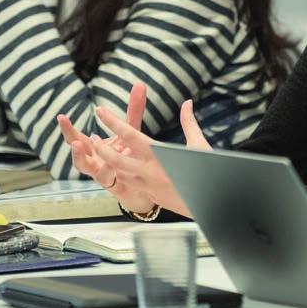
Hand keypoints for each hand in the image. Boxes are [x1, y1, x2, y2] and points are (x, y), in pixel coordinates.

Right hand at [57, 83, 147, 202]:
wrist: (141, 183)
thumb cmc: (129, 155)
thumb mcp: (131, 131)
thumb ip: (134, 110)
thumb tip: (139, 84)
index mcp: (92, 148)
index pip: (75, 137)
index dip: (68, 128)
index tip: (61, 116)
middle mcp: (93, 161)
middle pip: (77, 153)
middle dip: (72, 143)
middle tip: (71, 137)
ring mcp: (102, 175)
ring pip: (88, 169)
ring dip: (83, 160)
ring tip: (81, 150)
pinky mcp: (114, 186)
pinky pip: (108, 180)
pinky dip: (109, 172)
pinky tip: (111, 167)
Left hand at [58, 87, 209, 217]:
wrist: (213, 204)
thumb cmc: (209, 173)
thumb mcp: (198, 145)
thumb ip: (188, 123)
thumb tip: (187, 103)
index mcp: (160, 155)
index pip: (130, 135)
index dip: (113, 121)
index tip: (100, 111)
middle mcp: (150, 171)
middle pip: (116, 160)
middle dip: (101, 148)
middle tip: (93, 137)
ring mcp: (149, 186)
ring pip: (120, 174)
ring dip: (108, 162)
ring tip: (101, 150)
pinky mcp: (151, 195)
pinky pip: (130, 183)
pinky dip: (122, 174)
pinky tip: (117, 166)